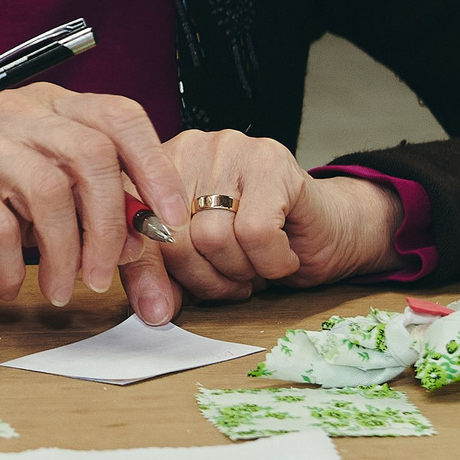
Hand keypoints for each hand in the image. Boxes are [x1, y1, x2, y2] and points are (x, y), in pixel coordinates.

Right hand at [0, 84, 190, 308]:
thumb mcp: (45, 199)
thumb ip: (97, 223)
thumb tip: (146, 263)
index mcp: (53, 107)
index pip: (119, 117)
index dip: (153, 168)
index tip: (169, 221)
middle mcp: (20, 111)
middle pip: (90, 155)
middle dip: (108, 225)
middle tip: (103, 275)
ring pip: (47, 189)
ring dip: (63, 252)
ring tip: (59, 288)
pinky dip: (8, 266)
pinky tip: (6, 284)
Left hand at [123, 129, 406, 319]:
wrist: (328, 231)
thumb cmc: (258, 245)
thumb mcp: (198, 264)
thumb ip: (166, 278)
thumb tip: (151, 310)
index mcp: (157, 170)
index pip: (131, 224)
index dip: (146, 272)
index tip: (159, 306)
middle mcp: (188, 149)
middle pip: (173, 238)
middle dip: (204, 278)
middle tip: (232, 282)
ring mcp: (229, 149)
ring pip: (212, 237)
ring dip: (241, 272)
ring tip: (257, 264)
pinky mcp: (271, 161)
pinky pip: (255, 233)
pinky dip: (271, 261)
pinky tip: (282, 255)